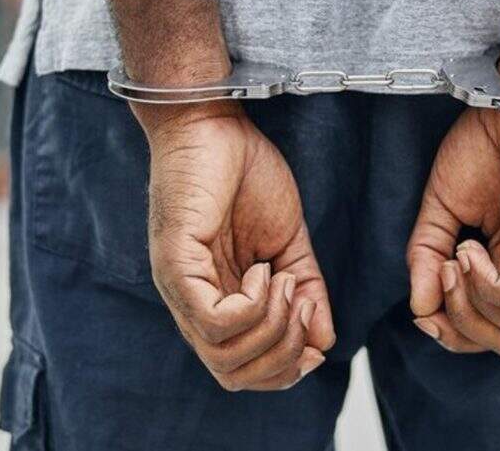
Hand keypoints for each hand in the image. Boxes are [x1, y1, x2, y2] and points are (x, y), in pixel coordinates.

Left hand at [133, 101, 334, 390]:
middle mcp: (191, 305)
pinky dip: (253, 306)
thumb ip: (306, 289)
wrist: (214, 123)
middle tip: (302, 301)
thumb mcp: (288, 241)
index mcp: (216, 302)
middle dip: (285, 356)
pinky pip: (216, 323)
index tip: (314, 325)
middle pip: (234, 376)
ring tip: (284, 280)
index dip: (287, 366)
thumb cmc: (244, 174)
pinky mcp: (175, 266)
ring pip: (225, 359)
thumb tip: (323, 341)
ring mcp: (179, 288)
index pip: (243, 370)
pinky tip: (263, 268)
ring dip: (273, 328)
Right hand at [407, 77, 499, 357]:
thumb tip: (420, 308)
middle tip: (438, 276)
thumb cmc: (487, 143)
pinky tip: (470, 251)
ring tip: (455, 259)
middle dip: (462, 326)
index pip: (492, 330)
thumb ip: (427, 257)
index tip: (423, 296)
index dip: (452, 328)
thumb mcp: (442, 207)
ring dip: (475, 306)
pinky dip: (493, 286)